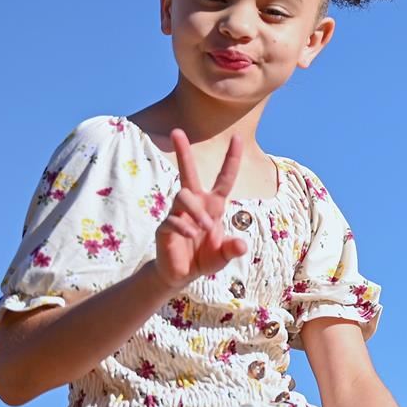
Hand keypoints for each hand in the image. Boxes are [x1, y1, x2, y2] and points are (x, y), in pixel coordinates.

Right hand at [154, 129, 249, 289]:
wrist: (181, 275)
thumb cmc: (204, 259)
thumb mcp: (223, 255)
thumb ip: (232, 249)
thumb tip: (241, 245)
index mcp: (213, 205)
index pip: (224, 179)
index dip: (232, 159)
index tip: (237, 137)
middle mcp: (195, 204)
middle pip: (188, 173)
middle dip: (183, 152)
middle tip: (177, 131)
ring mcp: (178, 213)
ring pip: (184, 196)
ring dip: (196, 212)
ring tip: (203, 228)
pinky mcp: (165, 226)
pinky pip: (173, 218)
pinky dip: (183, 226)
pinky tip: (189, 235)